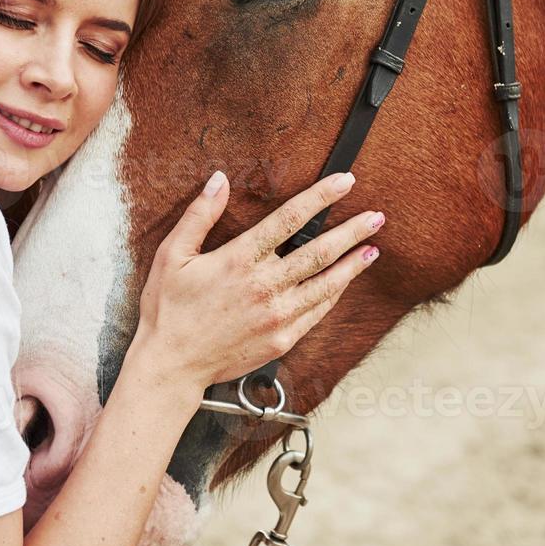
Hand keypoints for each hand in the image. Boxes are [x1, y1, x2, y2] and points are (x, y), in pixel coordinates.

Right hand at [128, 170, 383, 401]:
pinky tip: (344, 282)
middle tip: (376, 217)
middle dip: (352, 231)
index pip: (290, 219)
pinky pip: (317, 311)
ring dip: (353, 264)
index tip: (345, 181)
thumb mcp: (172, 255)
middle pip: (320, 251)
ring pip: (326, 283)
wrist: (171, 365)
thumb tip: (218, 180)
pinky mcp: (282, 339)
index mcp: (239, 259)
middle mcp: (264, 286)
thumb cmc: (168, 309)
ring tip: (373, 248)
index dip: (321, 197)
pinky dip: (335, 293)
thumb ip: (199, 215)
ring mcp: (277, 315)